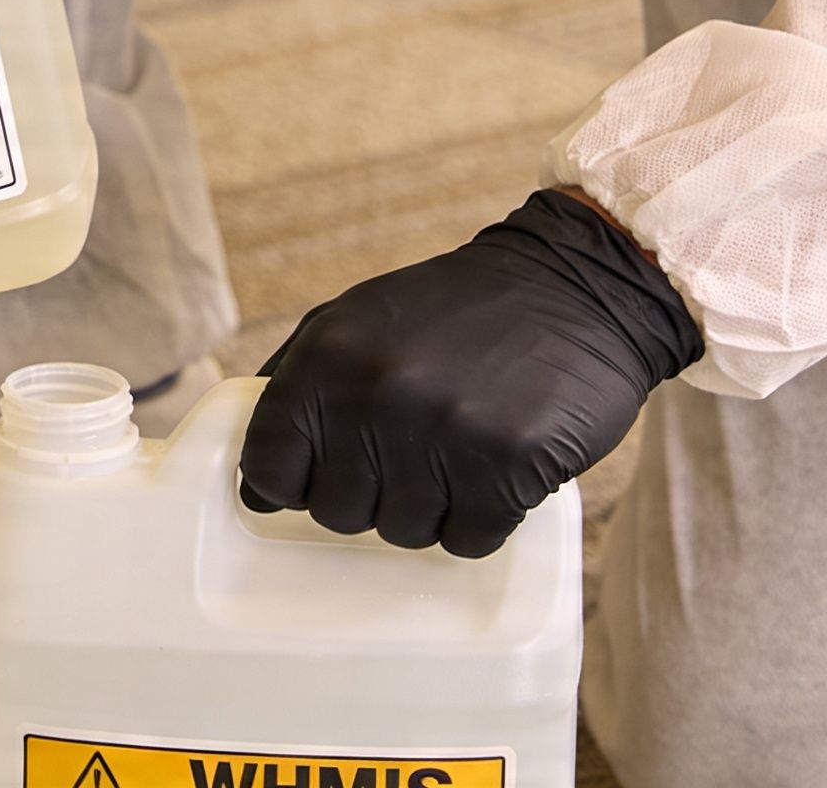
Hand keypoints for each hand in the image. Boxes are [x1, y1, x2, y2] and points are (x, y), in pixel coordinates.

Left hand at [239, 189, 701, 555]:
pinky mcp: (508, 464)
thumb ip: (296, 385)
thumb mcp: (359, 318)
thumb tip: (249, 480)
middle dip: (370, 495)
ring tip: (460, 448)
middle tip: (413, 448)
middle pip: (335, 514)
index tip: (327, 471)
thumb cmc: (458, 311)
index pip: (267, 469)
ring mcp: (443, 432)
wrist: (577, 284)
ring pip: (402, 535)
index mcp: (327, 355)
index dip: (295, 482)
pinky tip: (498, 468)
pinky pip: (467, 541)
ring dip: (430, 508)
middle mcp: (376, 393)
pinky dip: (483, 519)